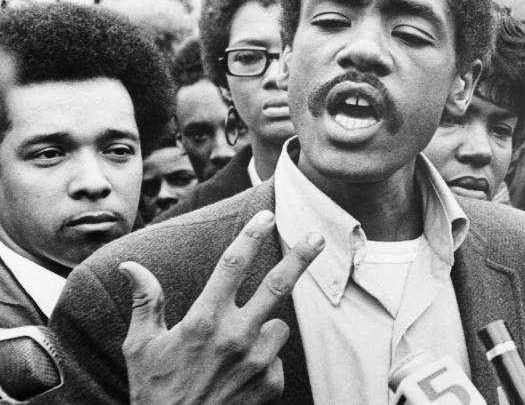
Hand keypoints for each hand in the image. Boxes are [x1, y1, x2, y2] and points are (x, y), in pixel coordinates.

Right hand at [118, 210, 324, 404]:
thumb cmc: (155, 394)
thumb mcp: (141, 348)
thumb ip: (146, 302)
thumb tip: (130, 266)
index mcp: (204, 321)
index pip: (233, 265)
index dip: (251, 235)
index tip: (266, 215)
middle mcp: (235, 337)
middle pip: (277, 286)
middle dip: (300, 258)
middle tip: (317, 237)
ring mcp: (257, 361)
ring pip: (278, 326)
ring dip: (264, 328)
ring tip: (236, 351)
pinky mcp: (271, 383)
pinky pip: (276, 358)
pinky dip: (263, 360)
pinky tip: (240, 376)